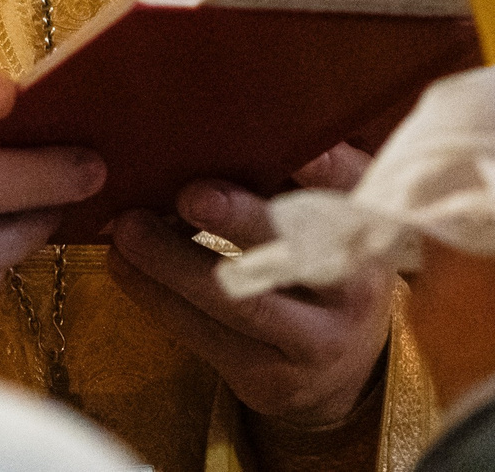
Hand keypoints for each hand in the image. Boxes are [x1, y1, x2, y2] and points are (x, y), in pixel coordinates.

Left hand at [106, 144, 390, 429]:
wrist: (337, 372)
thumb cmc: (316, 268)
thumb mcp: (327, 224)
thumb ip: (294, 178)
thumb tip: (223, 115)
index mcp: (370, 233)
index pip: (355, 193)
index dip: (326, 169)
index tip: (292, 146)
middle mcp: (354, 290)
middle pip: (297, 251)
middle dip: (240, 220)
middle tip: (189, 193)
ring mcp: (315, 341)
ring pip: (240, 300)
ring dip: (173, 262)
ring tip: (128, 228)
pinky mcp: (271, 379)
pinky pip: (205, 336)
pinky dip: (156, 297)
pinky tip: (124, 266)